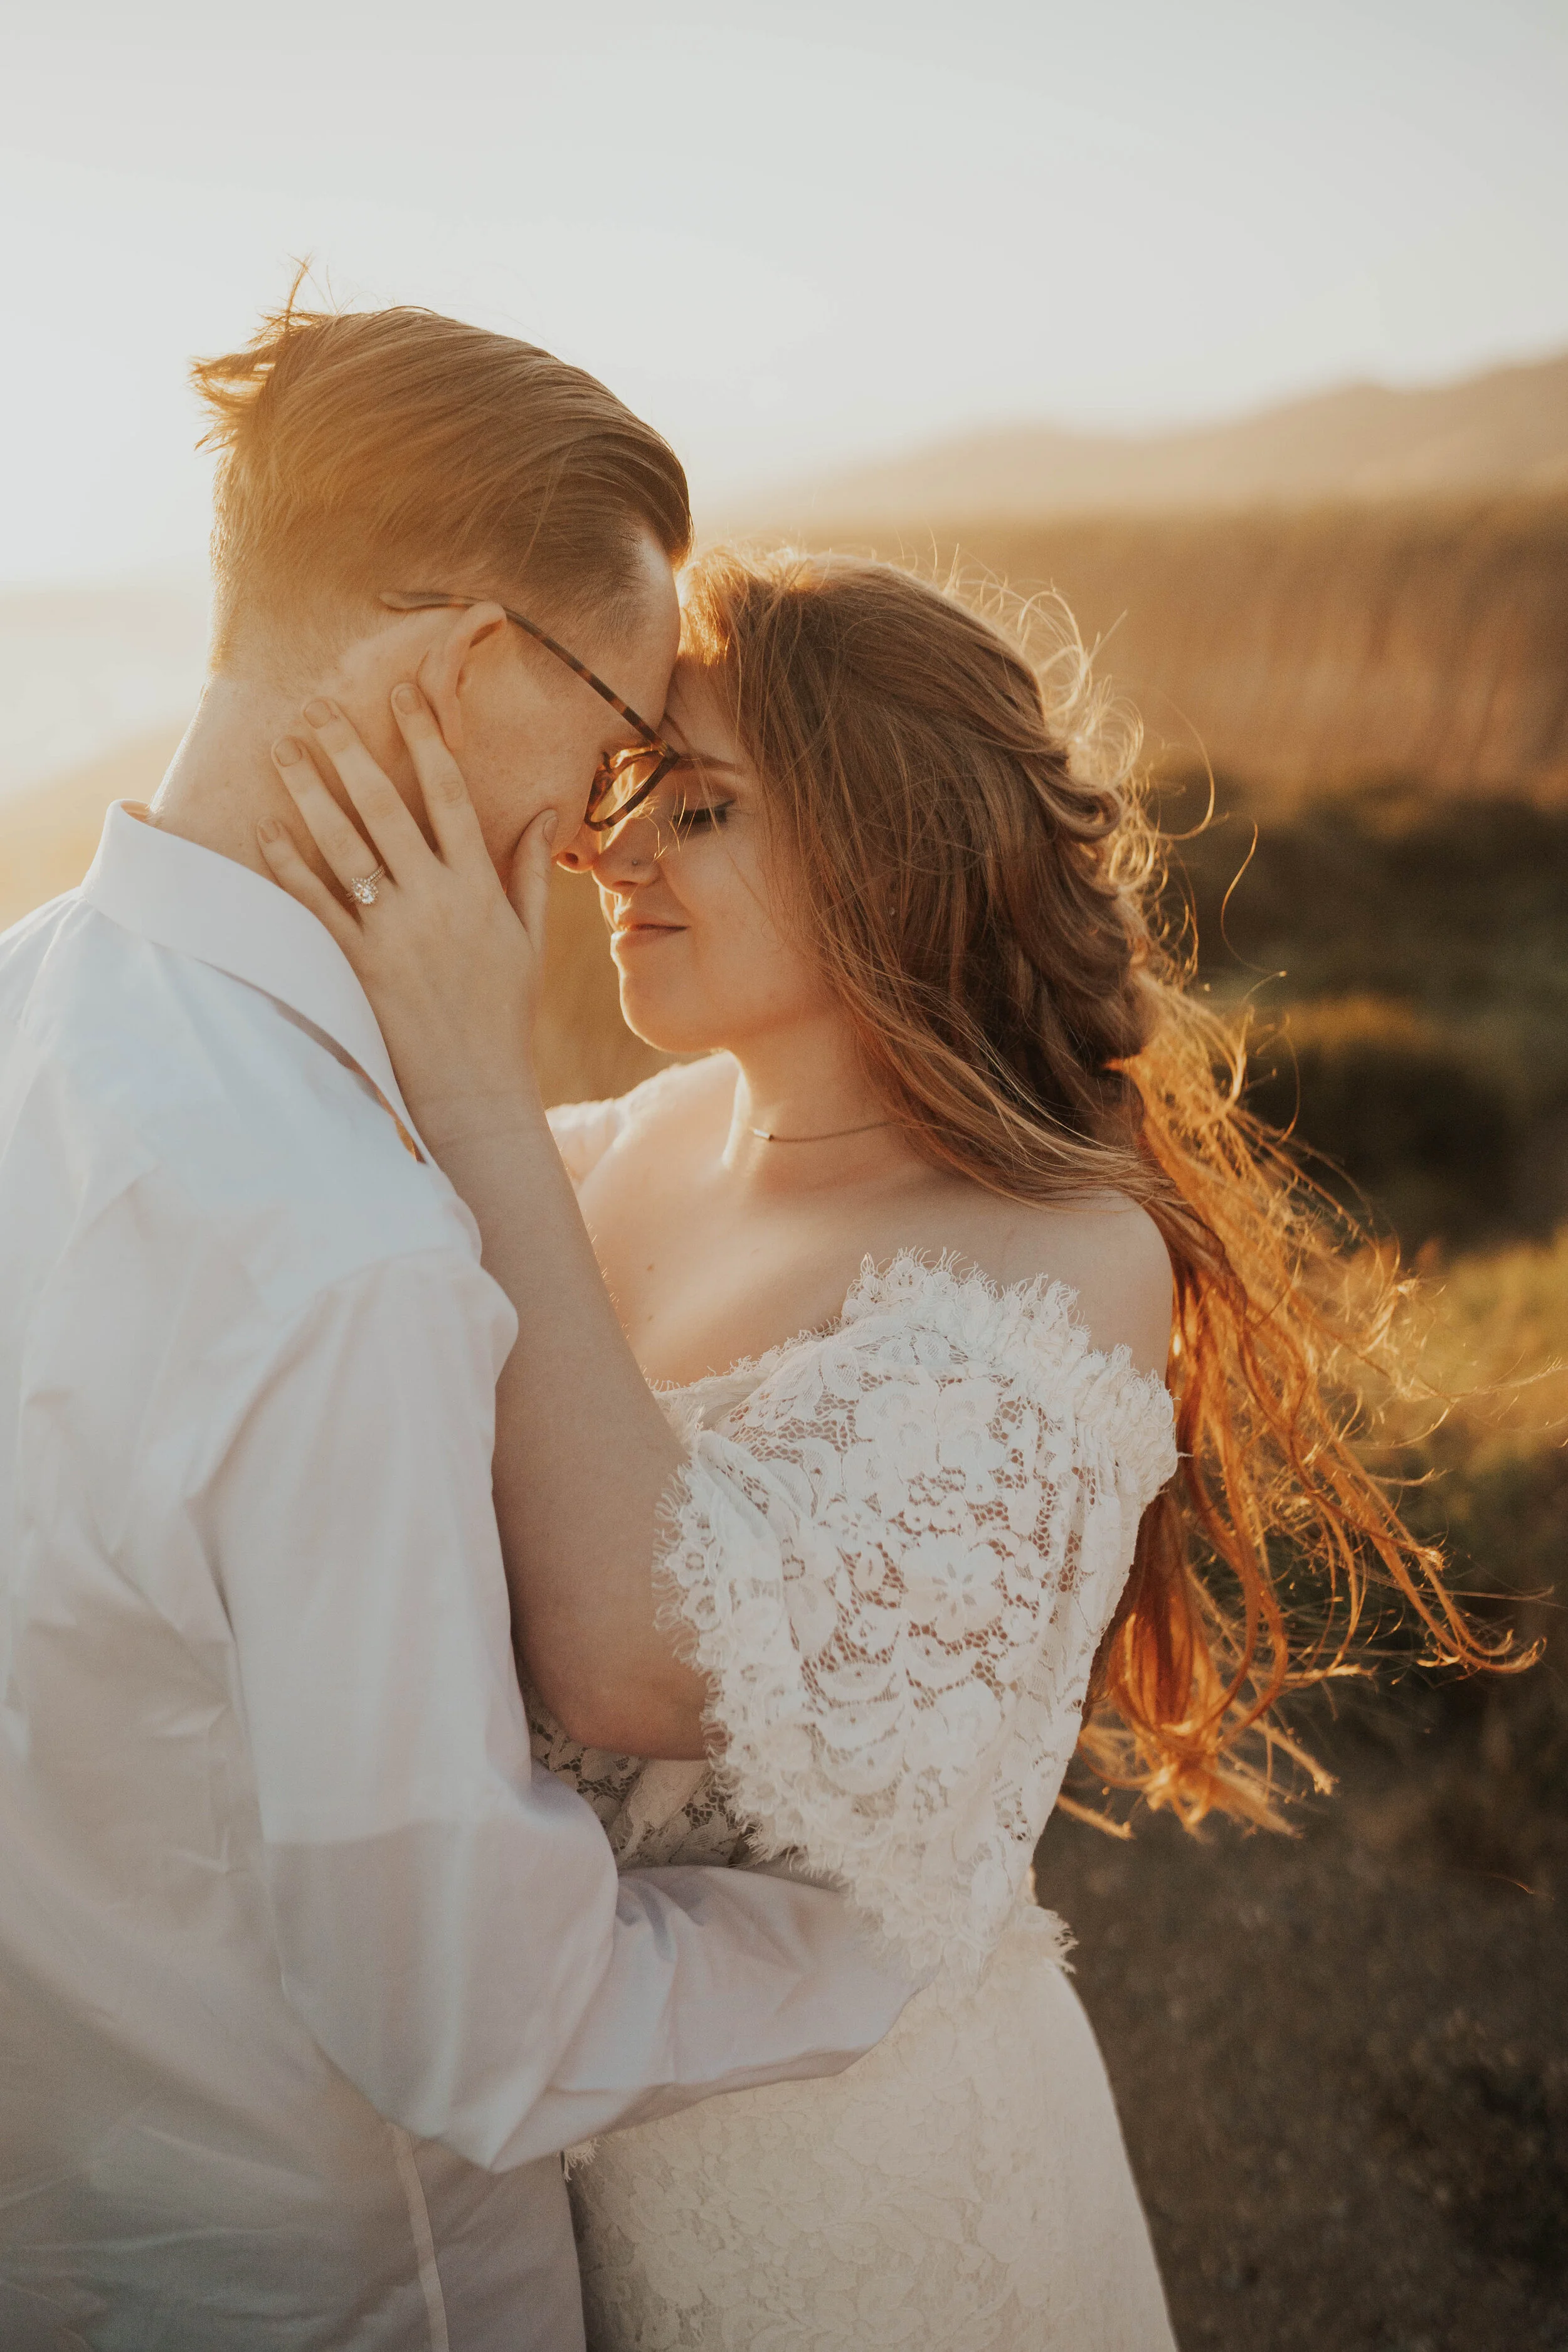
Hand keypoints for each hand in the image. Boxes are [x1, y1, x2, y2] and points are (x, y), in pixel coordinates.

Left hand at [259, 685, 554, 1155]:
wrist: (475, 1085)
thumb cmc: (504, 1012)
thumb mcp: (528, 938)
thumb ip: (532, 871)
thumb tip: (546, 812)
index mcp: (479, 886)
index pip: (450, 795)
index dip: (424, 739)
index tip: (403, 694)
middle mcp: (435, 899)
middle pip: (386, 807)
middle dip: (350, 751)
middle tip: (318, 706)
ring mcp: (395, 931)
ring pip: (345, 846)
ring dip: (310, 793)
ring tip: (283, 749)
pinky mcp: (360, 965)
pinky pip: (318, 906)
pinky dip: (290, 867)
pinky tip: (266, 831)